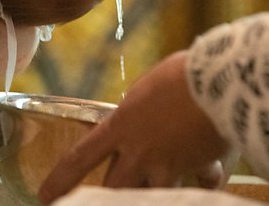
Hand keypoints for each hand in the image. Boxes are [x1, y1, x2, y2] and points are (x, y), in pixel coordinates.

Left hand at [38, 51, 229, 202]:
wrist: (222, 81)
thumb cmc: (184, 74)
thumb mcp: (149, 87)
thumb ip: (138, 109)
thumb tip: (136, 115)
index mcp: (123, 125)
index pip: (81, 157)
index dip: (61, 180)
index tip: (46, 196)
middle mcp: (140, 151)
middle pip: (114, 188)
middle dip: (107, 197)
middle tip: (101, 199)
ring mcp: (168, 165)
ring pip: (151, 196)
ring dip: (154, 192)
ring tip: (157, 190)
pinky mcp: (198, 170)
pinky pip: (199, 183)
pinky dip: (204, 178)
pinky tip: (210, 172)